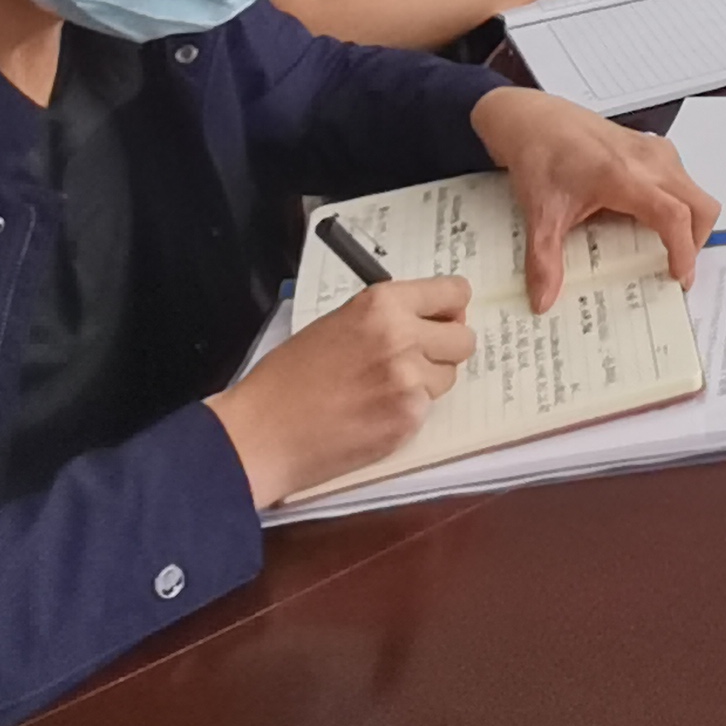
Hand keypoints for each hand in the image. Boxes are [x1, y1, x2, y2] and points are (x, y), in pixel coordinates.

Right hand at [207, 276, 474, 506]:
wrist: (261, 432)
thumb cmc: (289, 377)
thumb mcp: (339, 324)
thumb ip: (388, 317)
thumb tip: (435, 319)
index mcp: (383, 304)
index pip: (454, 292)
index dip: (450, 309)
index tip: (441, 320)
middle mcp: (402, 336)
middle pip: (463, 338)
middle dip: (443, 349)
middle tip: (413, 360)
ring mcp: (408, 380)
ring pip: (448, 377)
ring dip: (426, 383)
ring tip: (380, 391)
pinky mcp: (408, 419)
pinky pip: (427, 409)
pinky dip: (406, 413)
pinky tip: (371, 416)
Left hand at [471, 86, 721, 310]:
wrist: (534, 119)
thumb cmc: (540, 160)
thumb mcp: (539, 214)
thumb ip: (544, 260)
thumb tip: (543, 303)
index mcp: (625, 177)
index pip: (673, 215)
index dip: (684, 250)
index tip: (680, 279)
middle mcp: (650, 161)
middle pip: (700, 205)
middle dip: (697, 241)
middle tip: (676, 268)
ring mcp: (655, 150)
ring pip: (695, 191)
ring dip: (690, 222)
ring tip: (664, 248)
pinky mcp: (653, 146)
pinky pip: (682, 179)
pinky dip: (680, 204)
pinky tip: (650, 219)